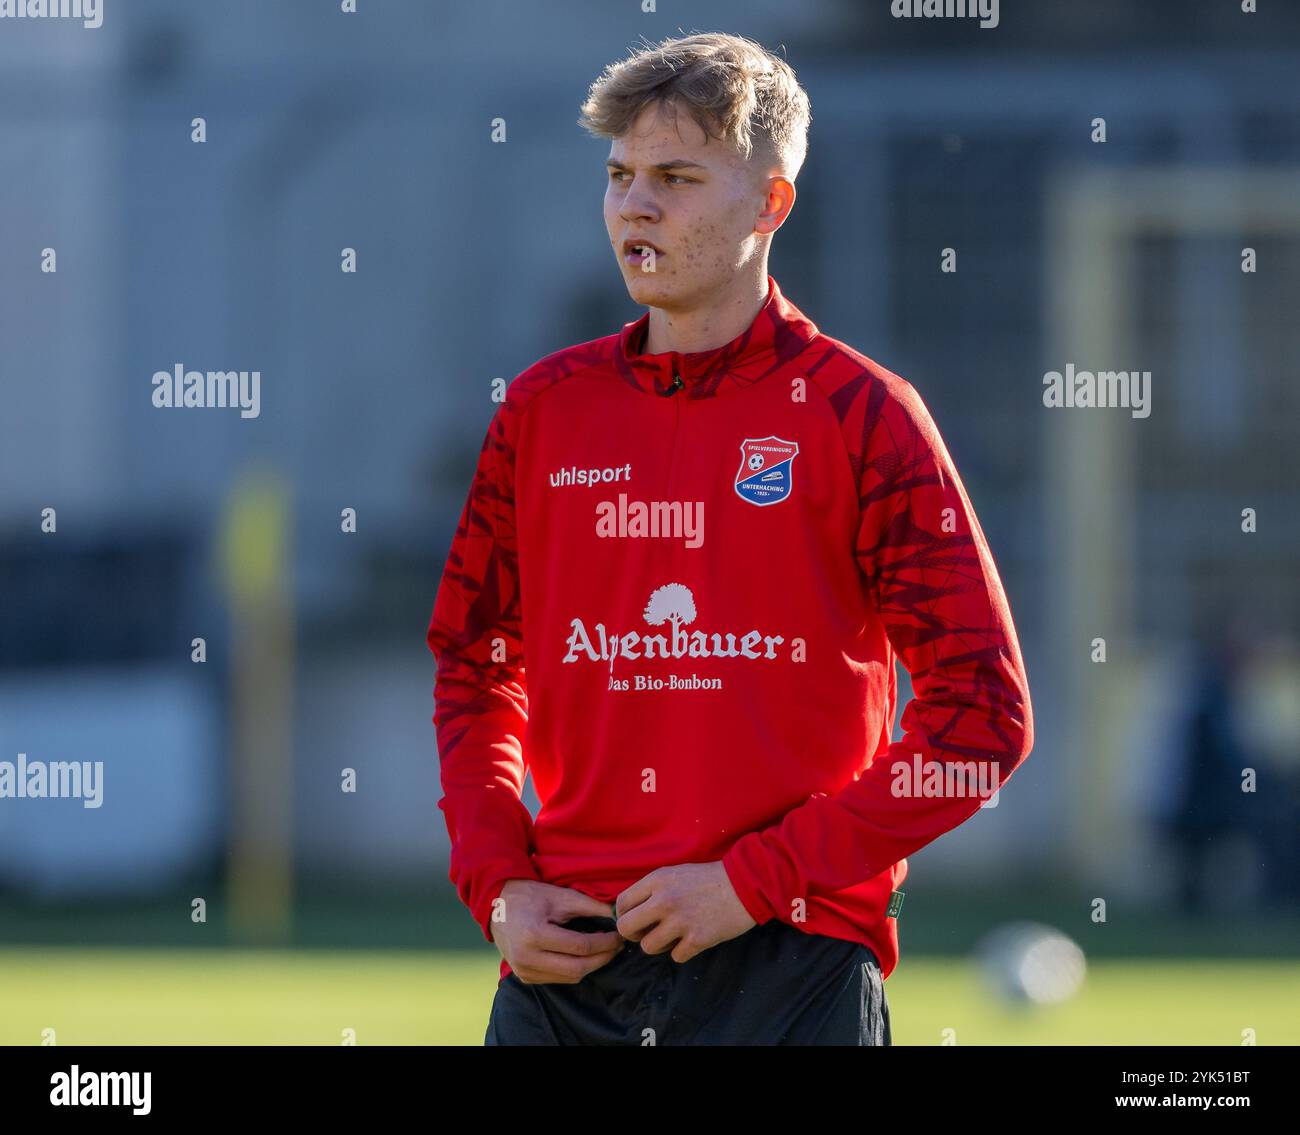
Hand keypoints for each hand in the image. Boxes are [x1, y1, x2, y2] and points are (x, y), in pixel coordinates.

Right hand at [489, 879, 624, 983]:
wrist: (496, 904)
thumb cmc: (530, 896)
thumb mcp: (560, 896)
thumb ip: (590, 906)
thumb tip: (617, 916)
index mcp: (535, 935)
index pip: (580, 946)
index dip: (605, 943)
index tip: (619, 936)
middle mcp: (527, 957)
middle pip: (577, 968)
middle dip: (602, 958)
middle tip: (616, 947)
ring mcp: (523, 970)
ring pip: (569, 977)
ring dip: (590, 966)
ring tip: (603, 950)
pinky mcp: (524, 976)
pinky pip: (557, 979)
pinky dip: (573, 970)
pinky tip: (583, 956)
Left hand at [614, 861, 756, 963]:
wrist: (745, 884)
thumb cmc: (709, 878)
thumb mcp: (675, 873)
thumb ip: (652, 890)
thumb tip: (630, 911)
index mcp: (657, 880)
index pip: (622, 904)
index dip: (623, 915)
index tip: (634, 920)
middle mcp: (664, 901)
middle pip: (626, 928)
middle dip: (633, 934)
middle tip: (646, 933)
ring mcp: (680, 921)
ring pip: (648, 947)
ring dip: (659, 945)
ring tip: (673, 936)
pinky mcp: (697, 939)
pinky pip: (675, 956)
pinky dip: (682, 951)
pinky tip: (692, 939)